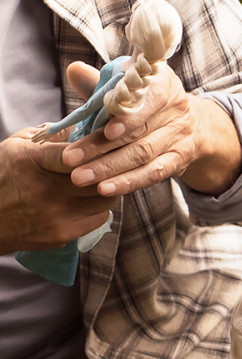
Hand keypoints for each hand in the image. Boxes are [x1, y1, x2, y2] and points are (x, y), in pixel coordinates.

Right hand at [0, 128, 116, 253]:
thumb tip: (86, 124)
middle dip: (108, 167)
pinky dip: (99, 208)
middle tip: (112, 162)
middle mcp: (44, 189)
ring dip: (107, 188)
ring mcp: (55, 214)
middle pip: (98, 176)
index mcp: (31, 161)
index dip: (96, 147)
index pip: (73, 153)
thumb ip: (50, 134)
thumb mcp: (17, 146)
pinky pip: (99, 218)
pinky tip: (89, 201)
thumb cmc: (3, 176)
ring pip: (105, 198)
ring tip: (100, 181)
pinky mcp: (63, 233)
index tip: (110, 140)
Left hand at [59, 61, 241, 197]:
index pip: (149, 100)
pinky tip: (105, 189)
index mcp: (164, 83)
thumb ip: (101, 83)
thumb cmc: (146, 102)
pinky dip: (129, 182)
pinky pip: (154, 174)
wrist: (187, 122)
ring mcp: (181, 136)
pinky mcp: (180, 159)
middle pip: (139, 132)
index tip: (105, 130)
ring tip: (81, 177)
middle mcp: (177, 109)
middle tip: (70, 159)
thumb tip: (74, 70)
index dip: (128, 117)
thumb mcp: (128, 88)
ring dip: (110, 168)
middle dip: (101, 147)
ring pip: (144, 155)